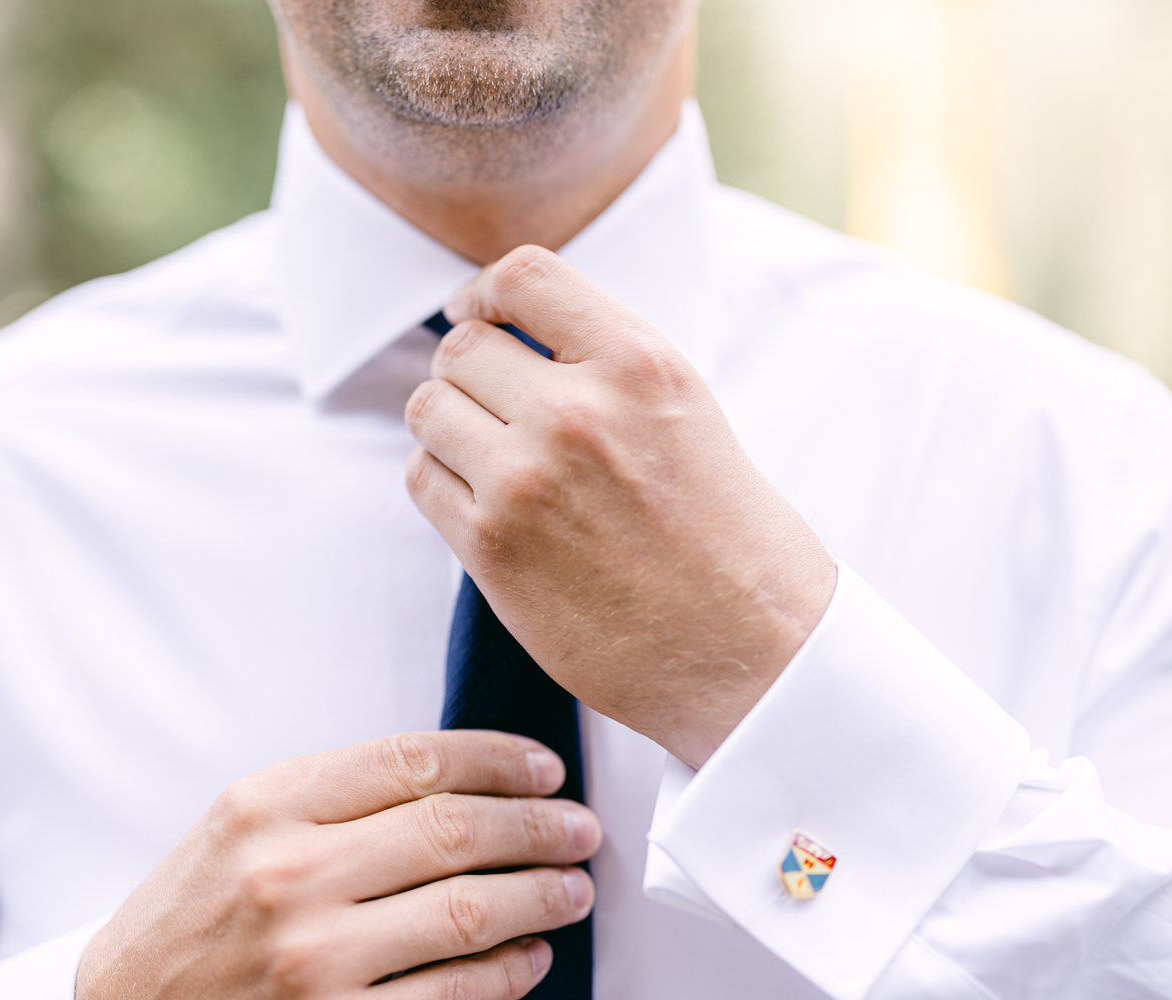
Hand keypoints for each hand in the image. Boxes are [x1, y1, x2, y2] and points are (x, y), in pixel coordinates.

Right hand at [76, 730, 599, 998]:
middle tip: (577, 828)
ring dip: (540, 895)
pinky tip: (528, 956)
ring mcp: (312, 958)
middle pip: (454, 829)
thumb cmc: (189, 918)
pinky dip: (508, 972)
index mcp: (265, 806)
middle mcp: (288, 875)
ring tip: (572, 887)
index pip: (413, 759)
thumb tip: (461, 780)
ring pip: (467, 910)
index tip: (542, 769)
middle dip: (538, 824)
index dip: (498, 759)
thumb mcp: (238, 826)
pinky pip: (454, 995)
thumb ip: (333, 795)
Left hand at [405, 246, 837, 768]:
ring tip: (491, 460)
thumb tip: (508, 331)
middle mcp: (577, 410)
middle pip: (460, 348)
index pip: (522, 275)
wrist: (750, 651)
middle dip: (468, 373)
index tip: (479, 317)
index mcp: (637, 362)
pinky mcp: (492, 547)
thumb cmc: (724, 533)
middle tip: (493, 409)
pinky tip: (487, 506)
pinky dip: (442, 484)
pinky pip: (421, 479)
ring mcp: (527, 480)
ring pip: (428, 409)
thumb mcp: (683, 409)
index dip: (484, 293)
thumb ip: (600, 361)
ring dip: (449, 429)